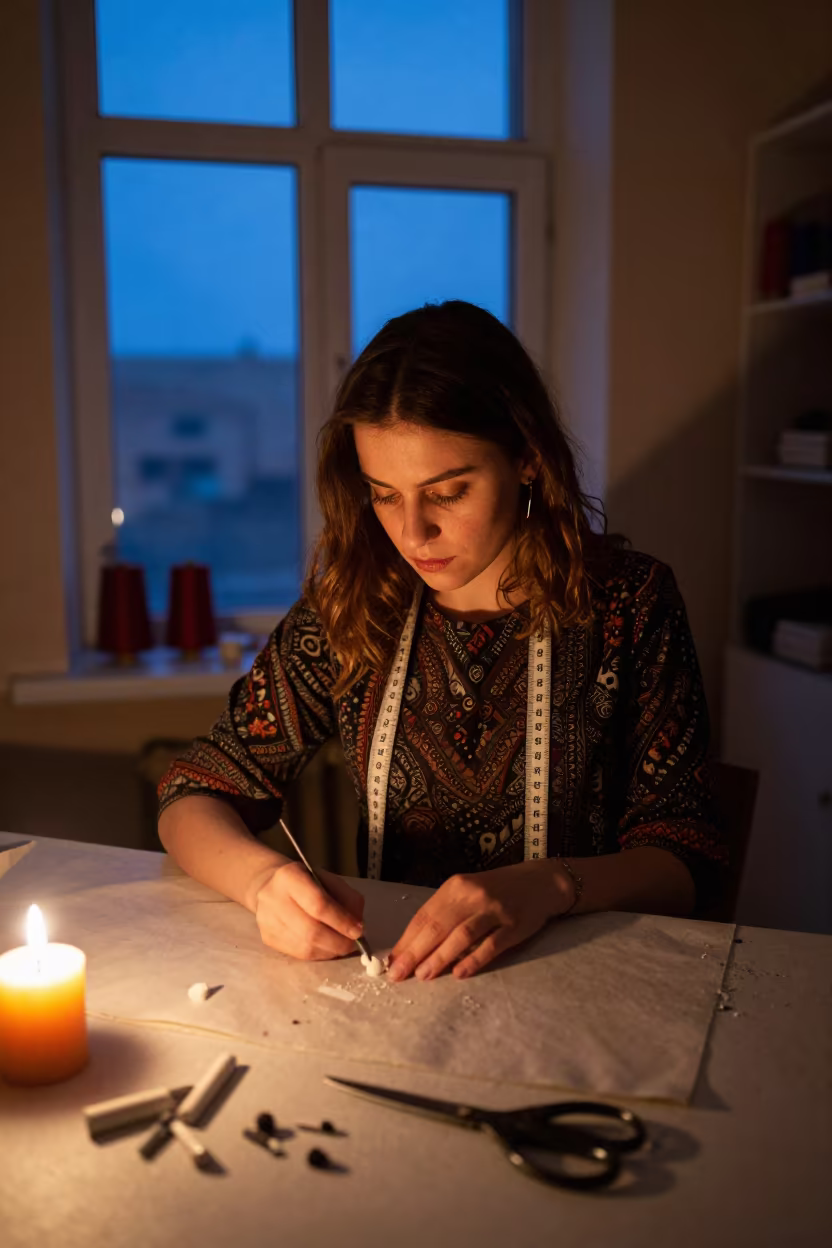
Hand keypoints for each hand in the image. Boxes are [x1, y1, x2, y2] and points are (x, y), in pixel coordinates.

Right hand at [252, 862, 364, 959]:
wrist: (268, 885)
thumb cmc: (304, 881)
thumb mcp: (327, 879)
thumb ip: (346, 897)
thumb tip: (358, 925)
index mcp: (290, 877)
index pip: (318, 904)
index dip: (341, 921)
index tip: (358, 931)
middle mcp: (273, 898)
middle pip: (311, 931)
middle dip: (338, 942)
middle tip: (353, 943)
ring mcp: (267, 921)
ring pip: (305, 947)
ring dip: (330, 951)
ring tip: (342, 946)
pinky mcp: (267, 938)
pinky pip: (299, 954)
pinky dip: (319, 954)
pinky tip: (327, 948)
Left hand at [388, 859, 573, 981]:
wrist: (539, 882)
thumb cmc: (495, 891)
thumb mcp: (466, 892)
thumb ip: (443, 914)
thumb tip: (413, 946)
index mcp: (455, 887)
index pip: (424, 916)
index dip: (406, 940)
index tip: (391, 961)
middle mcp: (473, 895)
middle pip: (438, 926)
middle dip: (415, 952)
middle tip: (399, 974)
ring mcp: (495, 910)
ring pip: (462, 935)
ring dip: (440, 957)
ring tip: (424, 976)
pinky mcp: (514, 925)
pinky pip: (491, 945)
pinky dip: (474, 960)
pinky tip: (459, 974)